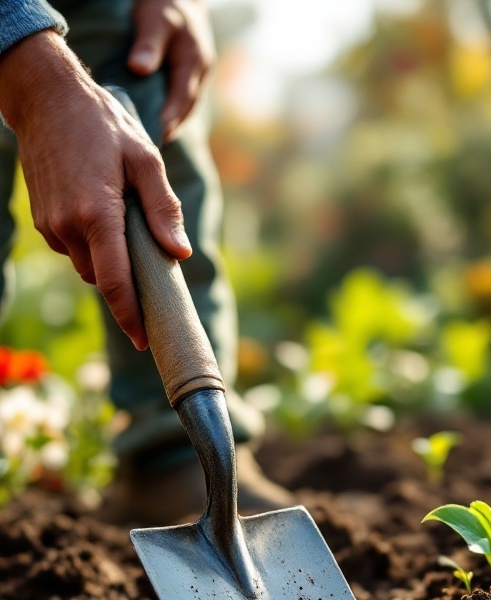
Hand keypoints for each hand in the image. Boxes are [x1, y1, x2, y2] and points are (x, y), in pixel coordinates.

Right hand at [0, 31, 191, 349]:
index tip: (144, 340)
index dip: (130, 316)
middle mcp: (69, 226)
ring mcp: (51, 226)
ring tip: (123, 224)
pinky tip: (100, 213)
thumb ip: (162, 208)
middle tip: (150, 268)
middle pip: (103, 279)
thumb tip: (179, 253)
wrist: (45, 99)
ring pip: (87, 266)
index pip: (115, 282)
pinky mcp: (42, 222)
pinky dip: (91, 244)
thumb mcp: (145, 158)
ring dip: (108, 260)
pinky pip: (73, 249)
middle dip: (126, 283)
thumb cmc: (103, 124)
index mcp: (98, 213)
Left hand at [127, 0, 215, 141]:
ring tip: (151, 143)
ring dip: (171, 125)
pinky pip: (182, 101)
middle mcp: (201, 73)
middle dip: (169, 129)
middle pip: (186, 110)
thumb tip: (139, 68)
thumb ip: (148, 43)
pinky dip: (171, 114)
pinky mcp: (191, 77)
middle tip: (149, 149)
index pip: (182, 100)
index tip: (152, 138)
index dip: (168, 121)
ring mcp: (198, 76)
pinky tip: (156, 124)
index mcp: (194, 61)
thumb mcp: (154, 18)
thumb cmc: (163, 3)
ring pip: (186, 109)